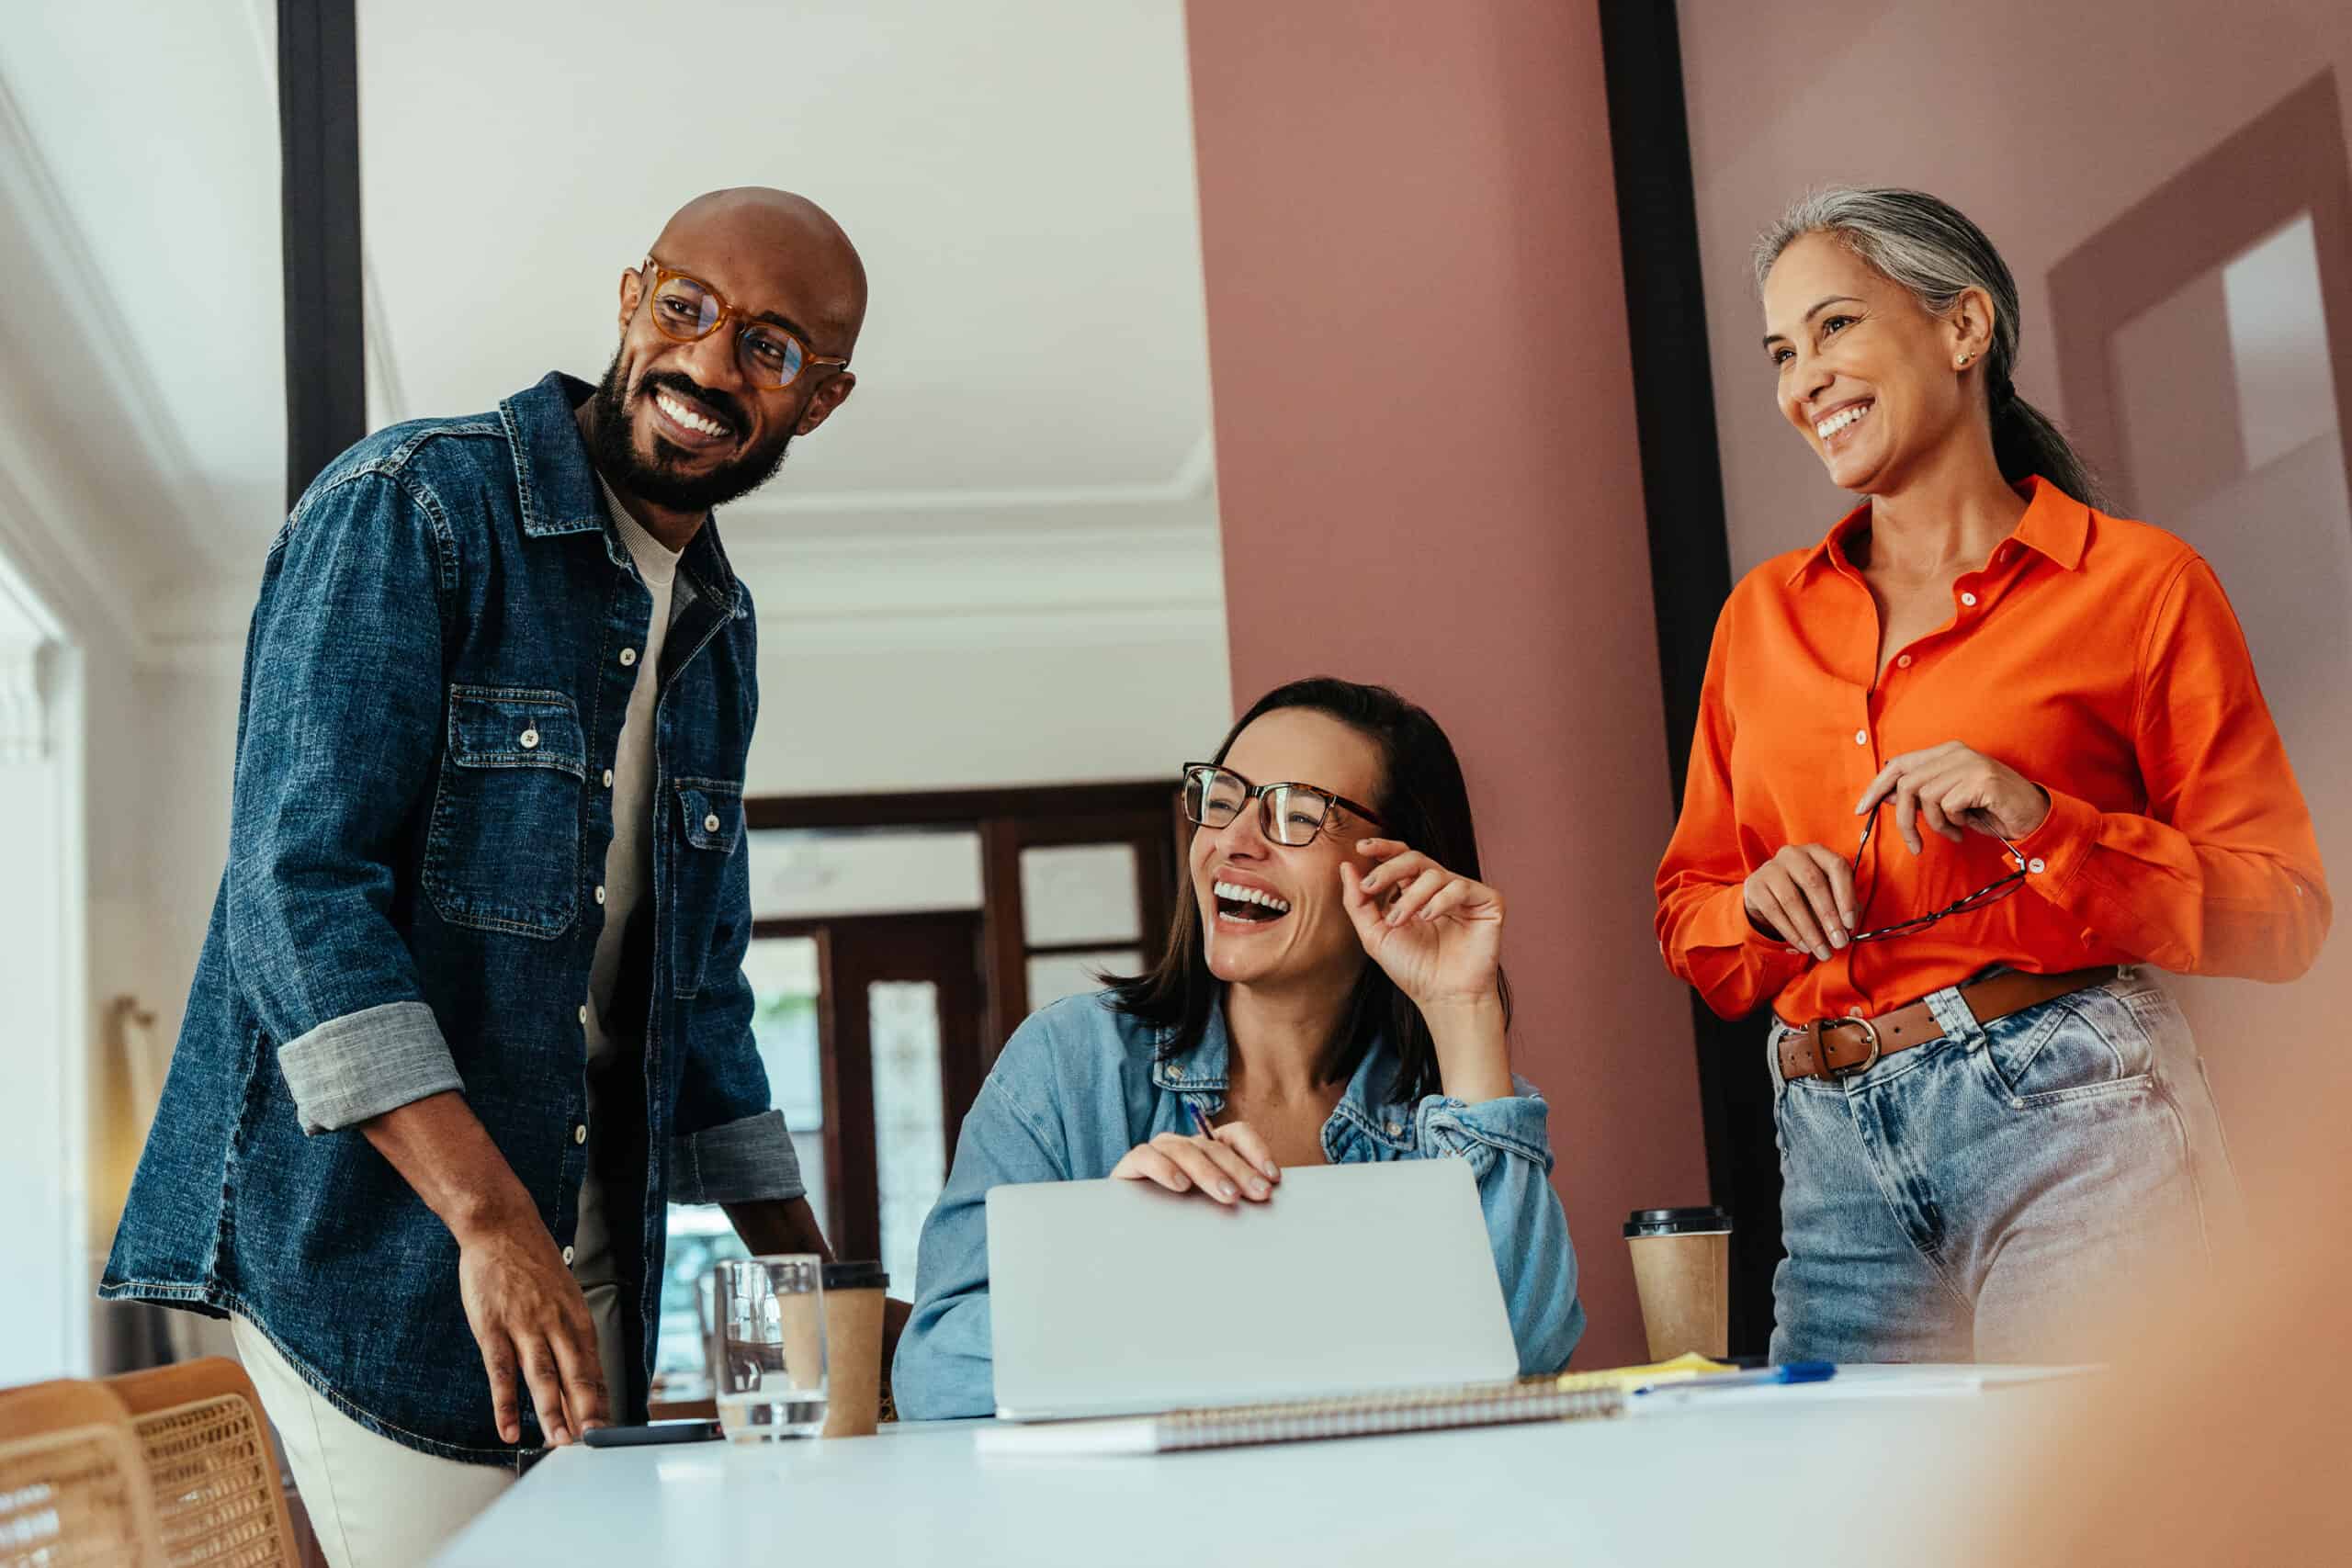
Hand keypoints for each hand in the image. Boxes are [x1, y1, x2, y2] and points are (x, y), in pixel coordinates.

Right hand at [455, 1214, 608, 1446]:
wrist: (501, 1226)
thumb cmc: (532, 1263)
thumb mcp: (563, 1293)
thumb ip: (569, 1331)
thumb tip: (579, 1368)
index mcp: (577, 1317)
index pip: (594, 1367)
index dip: (601, 1401)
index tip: (607, 1429)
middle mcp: (556, 1323)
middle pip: (575, 1375)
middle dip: (586, 1412)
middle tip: (594, 1442)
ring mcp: (524, 1326)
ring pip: (542, 1377)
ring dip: (552, 1413)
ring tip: (559, 1442)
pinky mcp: (493, 1328)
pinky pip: (500, 1372)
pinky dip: (505, 1404)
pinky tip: (509, 1430)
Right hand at [1109, 1118, 1279, 1203]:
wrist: (1126, 1230)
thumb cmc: (1176, 1216)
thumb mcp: (1209, 1205)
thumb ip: (1233, 1196)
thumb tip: (1266, 1200)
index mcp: (1208, 1149)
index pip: (1236, 1134)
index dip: (1256, 1150)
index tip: (1273, 1177)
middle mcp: (1185, 1144)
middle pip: (1215, 1147)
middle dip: (1241, 1170)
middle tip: (1258, 1193)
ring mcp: (1158, 1151)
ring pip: (1185, 1150)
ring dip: (1209, 1172)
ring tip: (1227, 1195)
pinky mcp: (1131, 1163)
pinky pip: (1147, 1156)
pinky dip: (1164, 1168)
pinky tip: (1180, 1185)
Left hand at [1340, 839, 1504, 1009]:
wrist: (1443, 997)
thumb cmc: (1412, 970)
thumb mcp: (1374, 934)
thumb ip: (1358, 902)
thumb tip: (1346, 866)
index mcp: (1416, 893)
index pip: (1402, 858)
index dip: (1383, 848)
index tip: (1361, 848)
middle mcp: (1441, 889)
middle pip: (1415, 859)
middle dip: (1389, 869)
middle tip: (1369, 886)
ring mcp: (1465, 895)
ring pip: (1434, 874)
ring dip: (1410, 896)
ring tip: (1399, 921)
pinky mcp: (1488, 902)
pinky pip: (1460, 887)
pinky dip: (1440, 899)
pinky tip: (1428, 917)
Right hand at [1742, 844, 1856, 960]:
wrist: (1768, 893)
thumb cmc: (1805, 893)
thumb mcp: (1827, 893)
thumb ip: (1842, 905)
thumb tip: (1848, 926)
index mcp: (1817, 852)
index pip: (1837, 867)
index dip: (1846, 895)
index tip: (1850, 924)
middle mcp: (1793, 854)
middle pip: (1813, 882)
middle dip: (1829, 916)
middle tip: (1839, 942)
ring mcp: (1771, 868)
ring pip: (1792, 900)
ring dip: (1810, 930)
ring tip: (1822, 951)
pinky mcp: (1755, 885)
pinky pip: (1774, 911)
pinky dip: (1791, 932)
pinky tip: (1804, 946)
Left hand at [1855, 741, 2050, 852]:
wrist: (2032, 817)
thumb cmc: (1989, 810)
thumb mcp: (1949, 803)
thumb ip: (1921, 795)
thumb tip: (1886, 795)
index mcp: (1946, 752)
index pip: (1897, 764)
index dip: (1876, 787)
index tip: (1862, 810)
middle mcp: (1955, 753)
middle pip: (1905, 783)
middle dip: (1904, 819)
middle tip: (1914, 844)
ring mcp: (1969, 764)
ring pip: (1925, 797)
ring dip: (1936, 824)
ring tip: (1954, 831)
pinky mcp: (1981, 780)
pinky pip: (1947, 806)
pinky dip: (1954, 824)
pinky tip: (1968, 827)